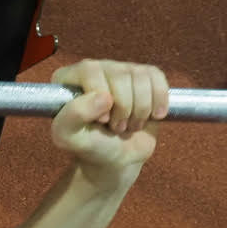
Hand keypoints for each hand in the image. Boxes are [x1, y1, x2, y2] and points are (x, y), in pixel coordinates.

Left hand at [49, 59, 168, 187]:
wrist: (117, 158)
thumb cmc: (90, 146)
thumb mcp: (68, 138)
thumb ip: (72, 116)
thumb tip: (104, 96)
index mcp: (68, 78)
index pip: (90, 71)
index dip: (100, 96)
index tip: (102, 120)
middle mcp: (94, 69)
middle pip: (120, 74)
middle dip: (124, 108)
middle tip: (116, 127)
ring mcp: (120, 71)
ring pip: (141, 77)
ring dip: (140, 109)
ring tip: (129, 124)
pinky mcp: (143, 78)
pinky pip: (157, 77)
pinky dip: (159, 101)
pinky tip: (152, 116)